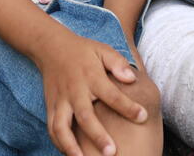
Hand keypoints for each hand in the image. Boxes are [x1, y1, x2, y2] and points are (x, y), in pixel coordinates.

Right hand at [34, 30, 146, 155]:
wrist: (51, 47)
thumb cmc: (84, 51)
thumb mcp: (103, 50)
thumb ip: (118, 63)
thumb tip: (132, 78)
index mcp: (91, 77)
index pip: (111, 94)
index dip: (128, 107)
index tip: (143, 117)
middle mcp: (74, 91)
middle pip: (85, 116)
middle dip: (98, 135)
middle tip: (111, 153)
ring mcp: (60, 101)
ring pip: (62, 127)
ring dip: (71, 146)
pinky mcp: (50, 107)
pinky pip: (52, 129)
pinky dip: (59, 143)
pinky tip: (71, 155)